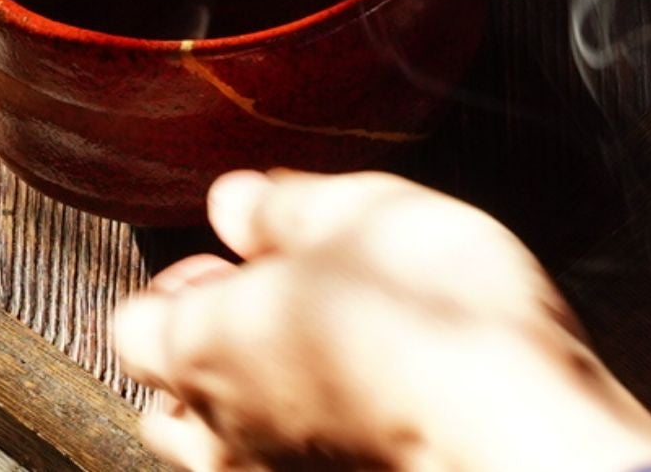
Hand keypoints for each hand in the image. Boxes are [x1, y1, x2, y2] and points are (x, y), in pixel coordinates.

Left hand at [111, 170, 650, 470]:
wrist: (519, 431)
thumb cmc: (437, 315)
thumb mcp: (360, 210)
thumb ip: (280, 204)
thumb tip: (235, 203)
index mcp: (202, 347)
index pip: (131, 325)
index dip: (177, 284)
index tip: (232, 258)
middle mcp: (220, 433)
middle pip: (166, 399)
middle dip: (204, 350)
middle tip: (270, 306)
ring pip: (220, 451)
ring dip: (248, 404)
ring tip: (315, 361)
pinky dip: (304, 443)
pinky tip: (361, 407)